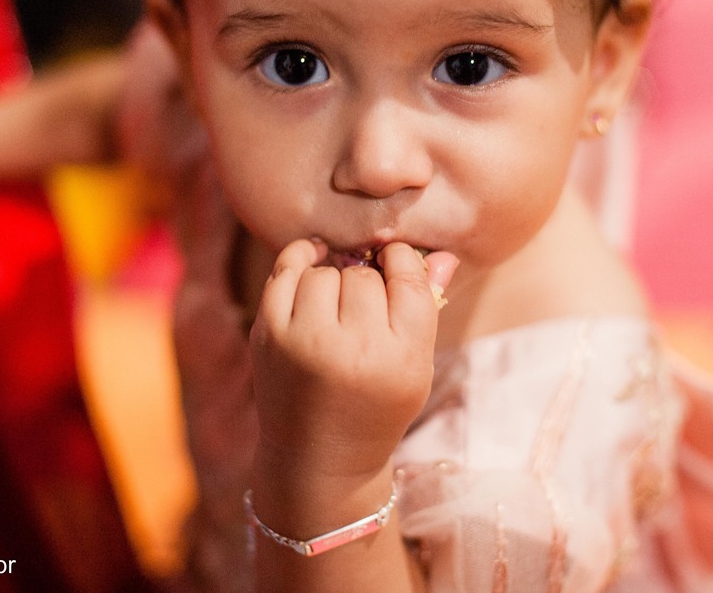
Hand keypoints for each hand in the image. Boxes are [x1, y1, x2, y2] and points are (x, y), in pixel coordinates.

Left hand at [250, 240, 458, 480]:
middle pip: (364, 275)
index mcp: (401, 359)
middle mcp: (354, 349)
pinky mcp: (269, 336)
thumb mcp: (414, 367)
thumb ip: (427, 307)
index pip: (410, 279)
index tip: (395, 263)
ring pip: (324, 272)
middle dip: (366, 284)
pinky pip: (285, 270)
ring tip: (336, 310)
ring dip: (332, 280)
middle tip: (362, 312)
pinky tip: (312, 259)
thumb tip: (443, 253)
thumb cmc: (375, 406)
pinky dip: (300, 259)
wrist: (318, 458)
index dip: (403, 261)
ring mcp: (306, 341)